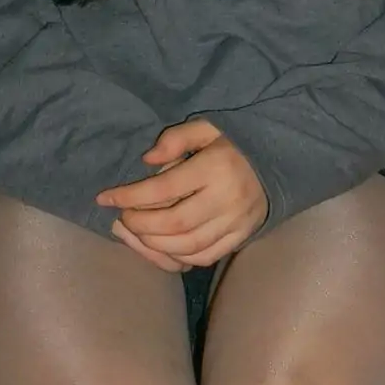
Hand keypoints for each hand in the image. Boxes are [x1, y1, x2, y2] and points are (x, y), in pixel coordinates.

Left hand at [96, 120, 267, 271]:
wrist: (279, 161)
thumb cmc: (235, 142)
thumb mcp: (207, 127)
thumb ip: (176, 139)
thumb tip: (147, 161)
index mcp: (215, 168)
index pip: (163, 189)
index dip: (129, 197)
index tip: (105, 198)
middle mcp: (227, 198)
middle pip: (173, 224)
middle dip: (140, 225)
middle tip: (123, 218)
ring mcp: (237, 222)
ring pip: (188, 246)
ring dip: (155, 245)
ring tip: (138, 233)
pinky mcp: (242, 236)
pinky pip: (206, 256)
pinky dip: (180, 256)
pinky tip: (164, 246)